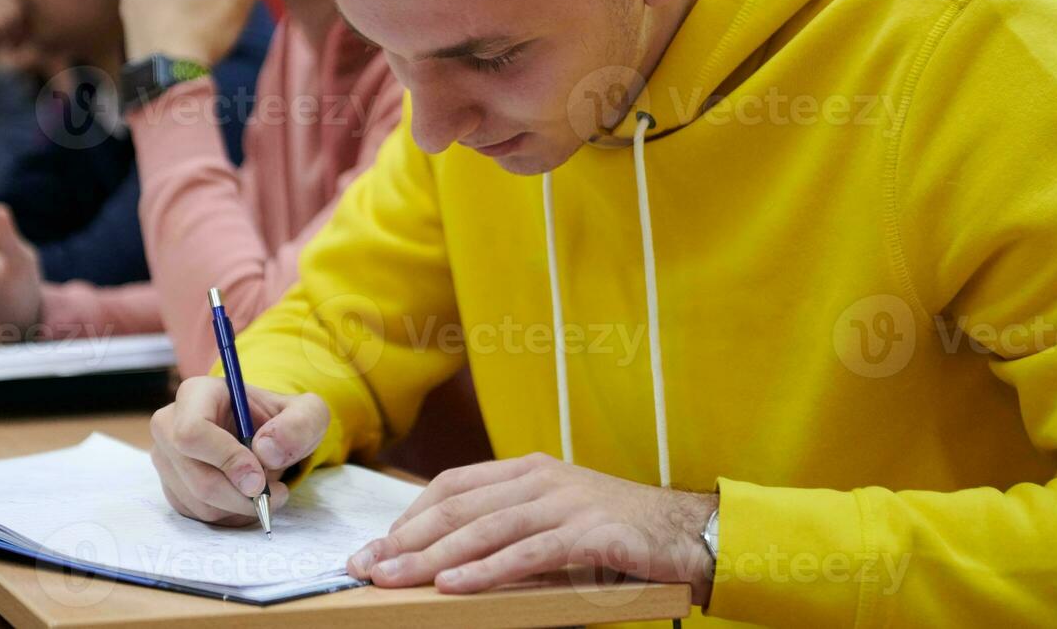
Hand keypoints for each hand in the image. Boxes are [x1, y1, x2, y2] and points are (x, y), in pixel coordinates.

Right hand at [0, 0, 22, 83]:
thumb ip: (15, 0)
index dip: (24, 11)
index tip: (19, 29)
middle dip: (21, 22)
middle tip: (15, 40)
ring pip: (13, 10)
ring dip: (15, 32)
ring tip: (8, 44)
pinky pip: (2, 22)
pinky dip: (6, 38)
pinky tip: (1, 46)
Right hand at [149, 376, 328, 525]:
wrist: (268, 437)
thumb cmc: (283, 421)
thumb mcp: (307, 413)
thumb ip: (298, 424)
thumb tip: (266, 451)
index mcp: (196, 393)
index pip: (192, 432)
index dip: (226, 459)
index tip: (259, 478)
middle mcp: (170, 425)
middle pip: (196, 476)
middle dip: (240, 494)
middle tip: (275, 494)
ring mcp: (166, 458)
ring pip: (198, 501)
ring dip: (239, 506)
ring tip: (267, 490)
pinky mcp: (172, 487)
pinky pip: (197, 515)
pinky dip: (230, 515)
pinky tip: (248, 497)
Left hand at [347, 454, 717, 604]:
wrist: (689, 533)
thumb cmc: (619, 534)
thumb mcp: (558, 518)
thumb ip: (512, 526)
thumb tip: (450, 556)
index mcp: (530, 470)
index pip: (453, 485)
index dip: (411, 514)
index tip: (378, 544)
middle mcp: (542, 479)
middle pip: (458, 507)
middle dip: (407, 538)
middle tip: (367, 565)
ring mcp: (566, 503)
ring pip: (485, 529)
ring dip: (433, 557)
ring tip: (394, 577)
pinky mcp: (589, 534)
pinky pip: (527, 554)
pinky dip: (486, 571)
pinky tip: (454, 586)